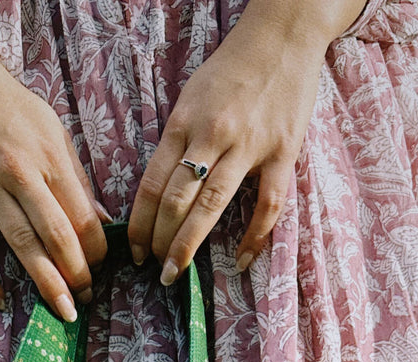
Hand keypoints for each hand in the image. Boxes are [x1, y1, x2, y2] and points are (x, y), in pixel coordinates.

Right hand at [0, 66, 110, 319]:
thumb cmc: (12, 107)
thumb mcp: (54, 132)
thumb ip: (76, 179)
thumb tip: (100, 221)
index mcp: (49, 158)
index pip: (82, 217)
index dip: (96, 250)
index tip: (100, 267)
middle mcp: (20, 174)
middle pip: (56, 236)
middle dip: (76, 273)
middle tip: (85, 298)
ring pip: (21, 245)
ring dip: (46, 283)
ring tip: (63, 309)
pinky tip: (0, 299)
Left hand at [126, 6, 338, 283]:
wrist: (283, 35)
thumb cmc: (232, 69)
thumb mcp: (191, 97)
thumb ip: (178, 140)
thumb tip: (160, 189)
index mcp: (184, 121)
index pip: (154, 183)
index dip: (141, 223)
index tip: (134, 251)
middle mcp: (212, 134)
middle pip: (178, 199)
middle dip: (160, 241)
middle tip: (155, 271)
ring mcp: (249, 144)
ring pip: (213, 204)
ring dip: (190, 243)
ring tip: (177, 272)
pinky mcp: (283, 151)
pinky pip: (268, 203)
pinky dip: (254, 236)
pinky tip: (240, 261)